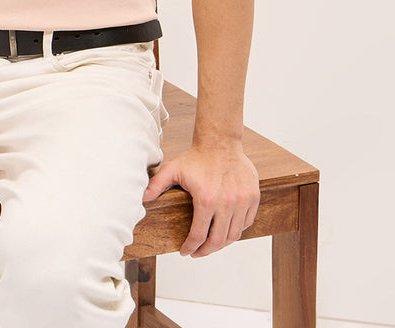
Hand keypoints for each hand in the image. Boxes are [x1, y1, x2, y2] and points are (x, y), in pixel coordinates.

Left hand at [143, 144, 258, 257]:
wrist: (220, 141)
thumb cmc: (197, 157)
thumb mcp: (173, 169)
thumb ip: (157, 185)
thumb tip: (141, 198)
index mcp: (207, 200)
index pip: (199, 236)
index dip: (190, 247)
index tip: (185, 252)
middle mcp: (227, 203)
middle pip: (218, 241)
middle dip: (206, 251)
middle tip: (198, 253)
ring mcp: (242, 201)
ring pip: (234, 234)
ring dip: (222, 244)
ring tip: (211, 244)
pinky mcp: (253, 197)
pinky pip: (247, 222)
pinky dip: (236, 230)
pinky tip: (226, 229)